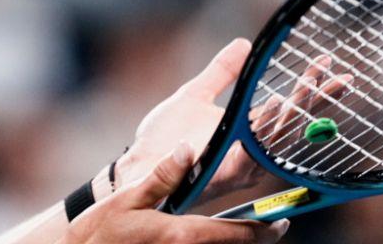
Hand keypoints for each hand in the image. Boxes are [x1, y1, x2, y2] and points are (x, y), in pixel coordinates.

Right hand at [64, 144, 288, 243]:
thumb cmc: (98, 235)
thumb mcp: (127, 200)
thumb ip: (161, 177)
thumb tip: (187, 148)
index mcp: (183, 234)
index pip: (239, 235)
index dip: (266, 229)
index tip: (283, 221)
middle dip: (253, 237)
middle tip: (270, 223)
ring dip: (233, 241)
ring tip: (244, 229)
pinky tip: (208, 235)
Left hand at [118, 39, 349, 202]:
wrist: (139, 164)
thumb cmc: (164, 137)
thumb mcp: (195, 94)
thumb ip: (221, 71)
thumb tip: (243, 43)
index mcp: (247, 133)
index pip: (286, 108)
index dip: (307, 86)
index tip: (324, 61)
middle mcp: (251, 151)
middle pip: (292, 121)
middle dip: (315, 96)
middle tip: (336, 71)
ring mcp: (242, 163)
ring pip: (277, 134)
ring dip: (296, 109)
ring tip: (311, 82)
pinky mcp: (226, 171)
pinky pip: (253, 151)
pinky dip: (265, 130)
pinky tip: (276, 106)